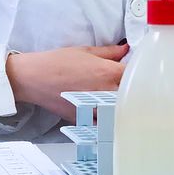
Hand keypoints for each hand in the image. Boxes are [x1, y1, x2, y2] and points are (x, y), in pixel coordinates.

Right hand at [5, 44, 128, 119]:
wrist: (33, 78)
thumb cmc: (56, 62)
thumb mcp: (85, 51)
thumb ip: (109, 52)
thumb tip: (125, 50)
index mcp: (107, 72)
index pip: (135, 75)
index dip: (139, 74)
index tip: (138, 74)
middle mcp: (104, 91)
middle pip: (130, 95)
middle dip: (132, 92)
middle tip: (130, 88)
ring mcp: (96, 108)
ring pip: (118, 113)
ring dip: (120, 108)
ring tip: (118, 103)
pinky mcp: (85, 119)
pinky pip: (102, 124)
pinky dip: (105, 121)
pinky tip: (104, 115)